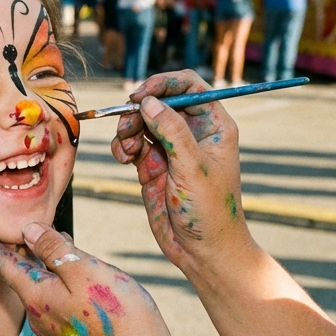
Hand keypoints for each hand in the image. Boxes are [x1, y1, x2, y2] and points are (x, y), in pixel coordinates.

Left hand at [0, 223, 168, 335]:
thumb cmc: (115, 312)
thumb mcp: (83, 270)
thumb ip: (54, 248)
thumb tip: (28, 230)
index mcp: (36, 295)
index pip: (5, 265)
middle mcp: (38, 316)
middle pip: (22, 277)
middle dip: (20, 253)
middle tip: (12, 231)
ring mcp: (55, 330)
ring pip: (41, 289)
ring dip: (43, 266)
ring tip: (48, 244)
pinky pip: (56, 302)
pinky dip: (58, 282)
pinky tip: (72, 273)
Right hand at [111, 71, 249, 270]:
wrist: (202, 252)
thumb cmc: (211, 211)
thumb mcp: (193, 168)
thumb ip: (171, 132)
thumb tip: (148, 102)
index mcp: (212, 125)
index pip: (189, 86)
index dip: (164, 83)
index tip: (141, 94)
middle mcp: (191, 132)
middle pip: (159, 101)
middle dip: (139, 109)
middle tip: (127, 125)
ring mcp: (170, 148)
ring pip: (141, 121)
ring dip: (127, 128)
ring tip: (126, 149)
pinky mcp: (152, 165)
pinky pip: (131, 143)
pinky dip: (122, 146)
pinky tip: (123, 158)